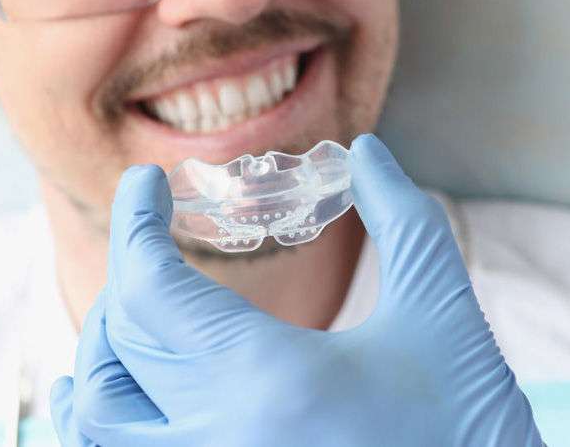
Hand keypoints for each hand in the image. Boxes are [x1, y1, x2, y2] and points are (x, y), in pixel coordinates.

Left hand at [50, 134, 542, 445]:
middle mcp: (219, 443)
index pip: (151, 288)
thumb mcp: (443, 310)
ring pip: (97, 422)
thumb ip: (401, 217)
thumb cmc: (472, 428)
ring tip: (128, 308)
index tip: (146, 183)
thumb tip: (366, 153)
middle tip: (159, 238)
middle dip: (128, 275)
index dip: (135, 221)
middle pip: (118, 346)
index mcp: (269, 381)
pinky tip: (115, 393)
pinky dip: (96, 426)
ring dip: (100, 352)